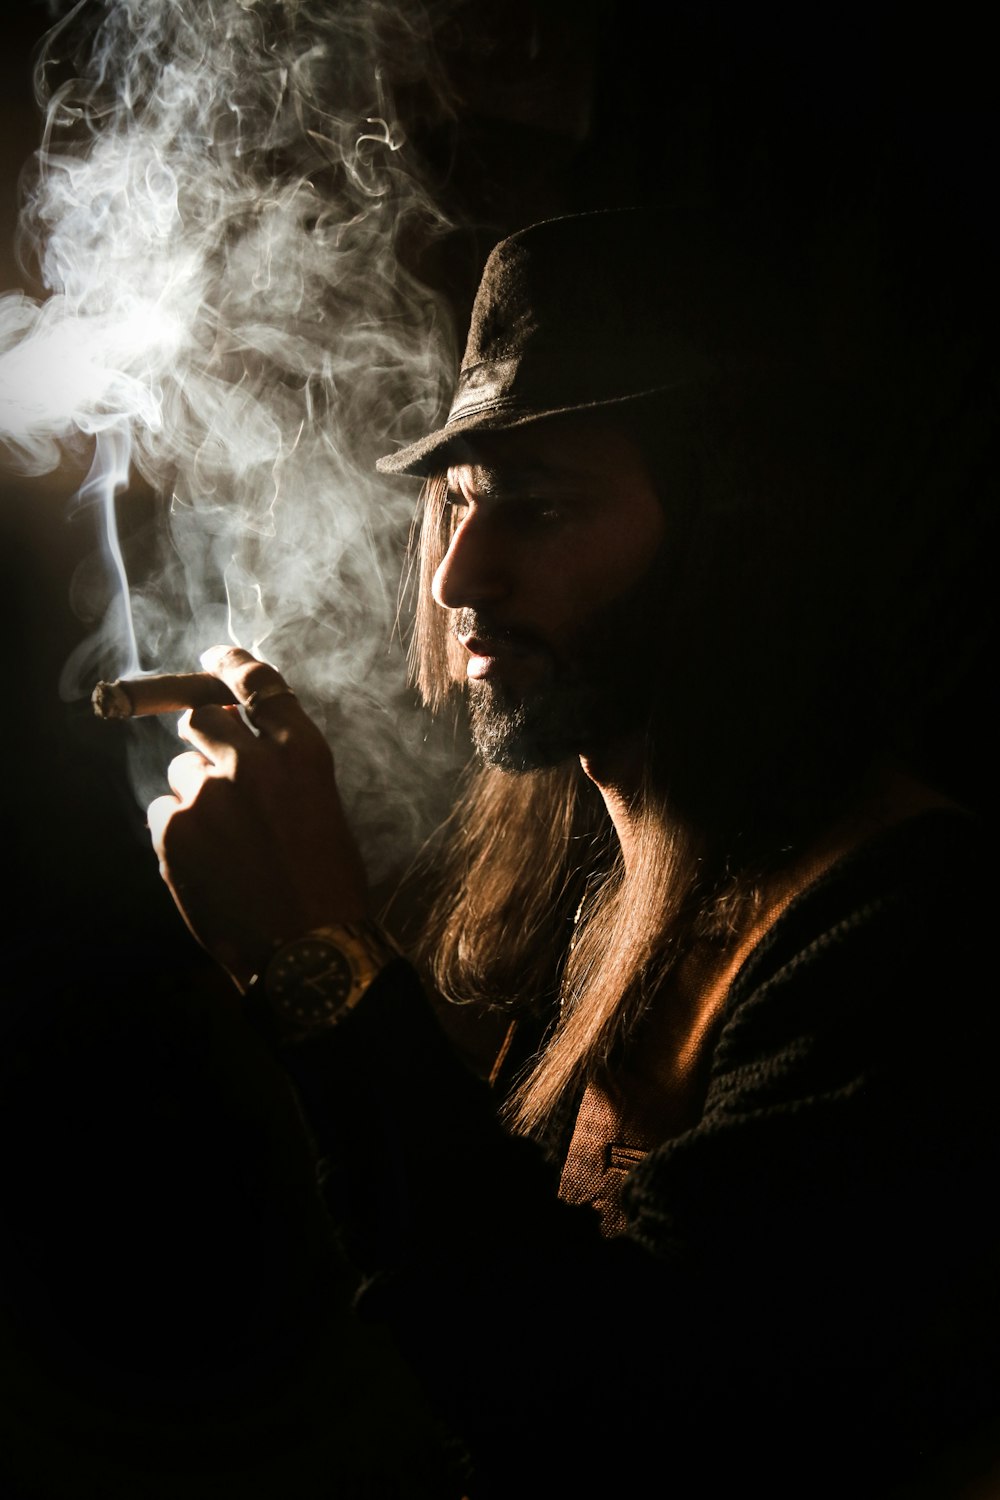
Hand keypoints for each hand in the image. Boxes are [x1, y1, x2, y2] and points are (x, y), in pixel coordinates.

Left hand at [146, 646, 368, 990]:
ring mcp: (208, 793)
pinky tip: (208, 866)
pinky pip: (163, 812)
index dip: (230, 664)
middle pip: (203, 718)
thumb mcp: (323, 809)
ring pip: (181, 771)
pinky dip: (178, 834)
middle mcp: (253, 762)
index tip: (214, 658)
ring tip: (225, 844)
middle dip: (206, 738)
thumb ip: (284, 767)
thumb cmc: (327, 887)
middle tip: (217, 771)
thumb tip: (245, 739)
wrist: (306, 952)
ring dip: (195, 794)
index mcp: (303, 753)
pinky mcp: (173, 829)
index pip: (257, 684)